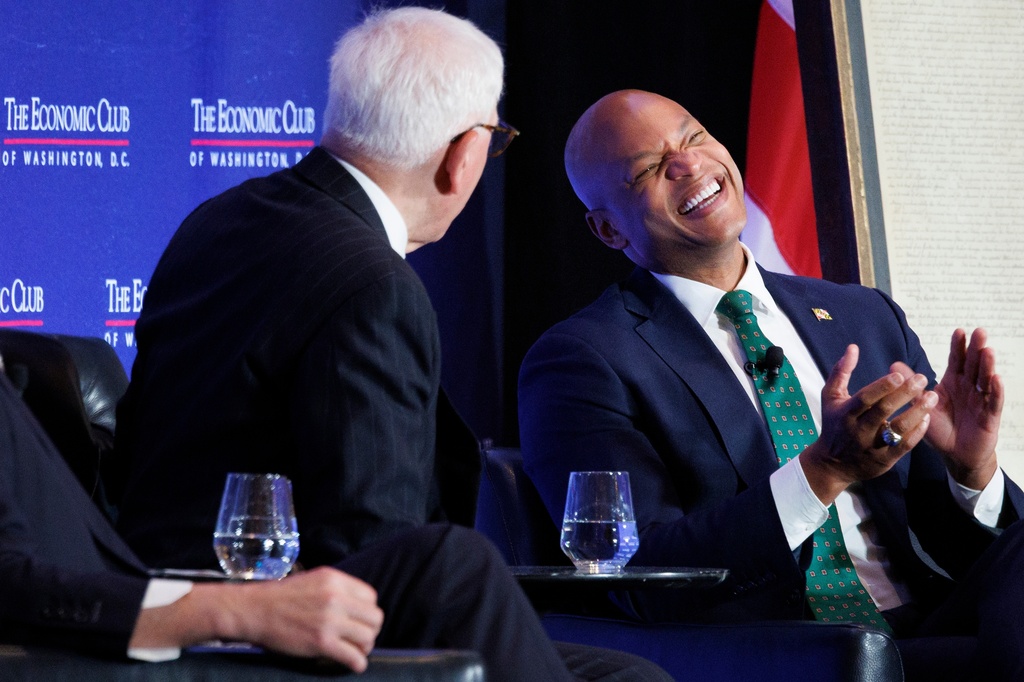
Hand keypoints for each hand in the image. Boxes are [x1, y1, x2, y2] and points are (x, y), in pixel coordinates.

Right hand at [235, 566, 383, 670]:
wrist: (255, 610)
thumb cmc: (282, 597)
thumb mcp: (315, 580)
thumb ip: (338, 589)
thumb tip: (358, 605)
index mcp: (336, 580)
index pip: (371, 597)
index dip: (367, 611)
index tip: (359, 620)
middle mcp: (336, 598)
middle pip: (375, 618)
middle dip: (370, 630)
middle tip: (359, 637)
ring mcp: (330, 620)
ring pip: (368, 638)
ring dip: (364, 647)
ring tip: (354, 650)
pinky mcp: (322, 642)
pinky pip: (354, 657)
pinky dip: (358, 663)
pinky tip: (353, 663)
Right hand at [801, 344, 936, 505]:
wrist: (832, 464)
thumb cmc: (834, 424)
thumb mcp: (830, 397)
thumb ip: (841, 372)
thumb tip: (853, 348)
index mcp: (846, 413)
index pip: (865, 398)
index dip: (882, 386)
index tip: (900, 374)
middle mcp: (859, 430)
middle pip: (883, 411)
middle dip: (904, 394)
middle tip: (922, 378)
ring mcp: (872, 446)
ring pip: (898, 429)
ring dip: (917, 411)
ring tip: (932, 397)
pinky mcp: (884, 460)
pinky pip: (905, 445)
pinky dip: (918, 432)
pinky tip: (928, 417)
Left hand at [895, 328, 1001, 489]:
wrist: (955, 455)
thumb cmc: (939, 428)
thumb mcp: (922, 406)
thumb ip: (911, 387)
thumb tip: (893, 365)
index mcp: (953, 382)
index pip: (957, 360)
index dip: (959, 346)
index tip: (959, 330)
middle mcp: (969, 387)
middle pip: (974, 365)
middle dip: (976, 348)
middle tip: (979, 331)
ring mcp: (981, 400)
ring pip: (985, 379)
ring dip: (987, 365)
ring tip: (988, 350)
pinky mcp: (990, 416)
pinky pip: (994, 402)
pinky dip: (996, 390)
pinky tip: (996, 378)